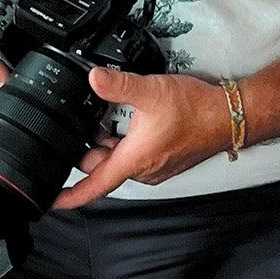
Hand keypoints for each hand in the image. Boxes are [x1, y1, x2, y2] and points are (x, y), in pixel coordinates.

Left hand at [52, 68, 231, 208]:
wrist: (229, 116)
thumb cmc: (197, 110)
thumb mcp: (151, 91)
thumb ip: (119, 85)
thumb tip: (93, 78)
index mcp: (134, 161)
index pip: (94, 187)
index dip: (69, 196)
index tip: (50, 200)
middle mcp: (143, 170)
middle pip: (102, 168)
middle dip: (88, 151)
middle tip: (79, 126)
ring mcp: (155, 167)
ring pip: (119, 161)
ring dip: (107, 146)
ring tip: (101, 120)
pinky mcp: (165, 160)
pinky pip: (135, 157)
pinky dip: (125, 144)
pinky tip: (126, 123)